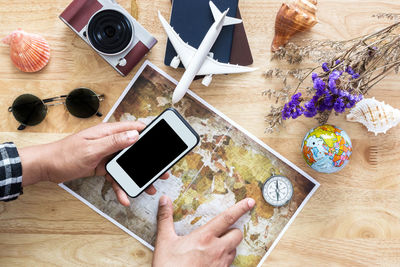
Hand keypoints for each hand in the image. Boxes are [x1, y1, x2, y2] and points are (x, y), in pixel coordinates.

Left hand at [19, 122, 168, 205]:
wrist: (47, 167)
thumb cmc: (65, 154)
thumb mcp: (91, 149)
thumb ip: (113, 142)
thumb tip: (134, 135)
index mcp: (108, 132)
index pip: (133, 128)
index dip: (148, 133)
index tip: (161, 140)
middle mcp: (109, 141)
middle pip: (133, 149)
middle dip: (147, 160)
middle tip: (161, 170)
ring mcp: (106, 154)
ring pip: (127, 165)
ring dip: (136, 176)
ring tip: (148, 186)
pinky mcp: (102, 165)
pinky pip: (115, 175)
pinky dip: (120, 186)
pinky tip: (124, 196)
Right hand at [153, 196, 254, 266]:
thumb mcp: (164, 241)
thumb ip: (165, 219)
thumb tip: (165, 200)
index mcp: (204, 237)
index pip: (227, 218)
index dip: (240, 208)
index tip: (250, 202)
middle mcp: (217, 250)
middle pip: (237, 234)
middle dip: (233, 231)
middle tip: (222, 231)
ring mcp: (220, 264)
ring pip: (234, 250)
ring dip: (229, 246)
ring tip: (215, 246)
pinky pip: (229, 264)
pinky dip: (224, 259)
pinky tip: (212, 260)